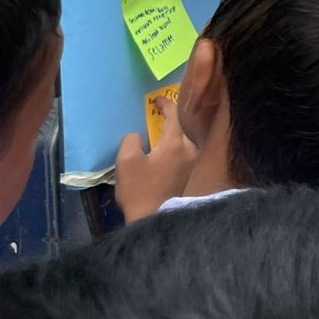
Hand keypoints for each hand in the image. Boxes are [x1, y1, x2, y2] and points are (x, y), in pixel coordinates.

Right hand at [115, 98, 199, 222]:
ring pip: (185, 139)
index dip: (166, 104)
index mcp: (176, 143)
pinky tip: (165, 148)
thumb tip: (137, 137)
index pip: (174, 115)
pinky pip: (185, 150)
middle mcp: (190, 149)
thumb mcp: (126, 162)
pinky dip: (176, 144)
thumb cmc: (139, 189)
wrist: (154, 218)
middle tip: (159, 112)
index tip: (157, 99)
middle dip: (172, 117)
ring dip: (175, 131)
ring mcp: (192, 162)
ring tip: (161, 129)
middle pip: (183, 126)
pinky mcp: (189, 174)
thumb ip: (131, 141)